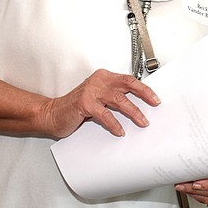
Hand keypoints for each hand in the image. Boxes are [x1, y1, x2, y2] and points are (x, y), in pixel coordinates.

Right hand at [39, 69, 160, 137]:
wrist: (52, 113)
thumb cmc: (76, 107)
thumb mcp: (97, 98)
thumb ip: (112, 98)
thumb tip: (136, 104)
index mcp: (103, 77)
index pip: (128, 79)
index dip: (143, 88)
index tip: (154, 98)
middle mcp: (98, 81)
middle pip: (127, 85)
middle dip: (144, 95)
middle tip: (154, 105)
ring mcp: (91, 91)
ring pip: (119, 100)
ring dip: (133, 112)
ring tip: (142, 121)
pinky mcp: (85, 104)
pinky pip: (105, 115)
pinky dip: (114, 124)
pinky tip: (120, 131)